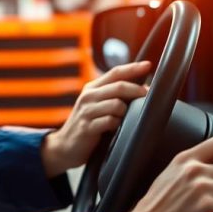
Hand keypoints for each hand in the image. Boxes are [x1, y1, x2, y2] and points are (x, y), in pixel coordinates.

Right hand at [40, 61, 151, 177]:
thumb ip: (114, 95)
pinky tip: (113, 130)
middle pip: (119, 86)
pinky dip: (116, 125)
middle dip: (136, 90)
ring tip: (122, 120)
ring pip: (117, 104)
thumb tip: (143, 88)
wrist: (64, 146)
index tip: (148, 64)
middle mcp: (88, 96)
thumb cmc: (88, 124)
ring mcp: (87, 111)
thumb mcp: (97, 105)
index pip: (115, 72)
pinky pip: (110, 122)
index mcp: (92, 88)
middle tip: (147, 95)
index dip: (132, 68)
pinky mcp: (87, 127)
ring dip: (125, 112)